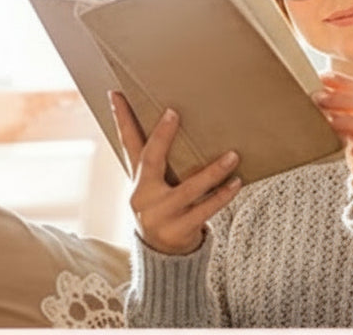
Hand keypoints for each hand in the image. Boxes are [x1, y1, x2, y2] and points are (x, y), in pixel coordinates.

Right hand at [109, 91, 241, 255]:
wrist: (162, 259)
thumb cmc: (163, 209)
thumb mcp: (154, 186)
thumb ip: (156, 159)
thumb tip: (170, 115)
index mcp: (138, 180)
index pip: (127, 144)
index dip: (121, 119)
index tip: (117, 93)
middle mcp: (143, 197)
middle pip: (150, 161)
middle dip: (161, 136)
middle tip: (173, 113)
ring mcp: (160, 216)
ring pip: (188, 188)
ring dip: (213, 171)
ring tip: (233, 155)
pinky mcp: (178, 231)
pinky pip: (204, 210)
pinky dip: (222, 195)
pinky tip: (236, 182)